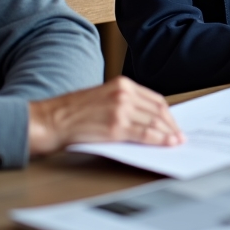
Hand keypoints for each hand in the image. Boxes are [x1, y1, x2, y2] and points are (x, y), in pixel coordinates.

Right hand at [28, 76, 184, 156]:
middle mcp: (124, 94)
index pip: (155, 99)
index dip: (168, 114)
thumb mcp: (103, 97)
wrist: (50, 119)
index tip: (174, 124)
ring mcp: (120, 109)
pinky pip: (143, 134)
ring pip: (154, 122)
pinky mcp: (115, 127)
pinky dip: (158, 140)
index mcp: (123, 84)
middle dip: (171, 125)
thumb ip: (124, 103)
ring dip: (168, 134)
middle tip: (179, 136)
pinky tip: (166, 144)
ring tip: (175, 143)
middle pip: (158, 110)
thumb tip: (146, 119)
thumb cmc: (72, 112)